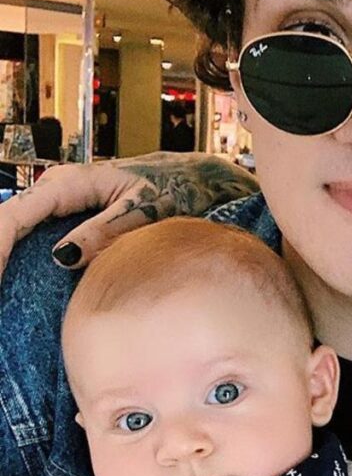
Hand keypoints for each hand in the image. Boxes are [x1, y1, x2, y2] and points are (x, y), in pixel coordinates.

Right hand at [0, 152, 258, 275]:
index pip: (15, 215)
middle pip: (12, 225)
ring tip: (9, 292)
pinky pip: (43, 240)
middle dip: (1, 256)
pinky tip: (28, 287)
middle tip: (0, 293)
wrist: (207, 182)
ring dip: (12, 260)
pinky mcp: (80, 220)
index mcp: (72, 182)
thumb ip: (106, 231)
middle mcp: (63, 190)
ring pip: (25, 233)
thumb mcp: (146, 209)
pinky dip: (32, 262)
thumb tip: (62, 256)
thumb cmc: (182, 187)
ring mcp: (69, 205)